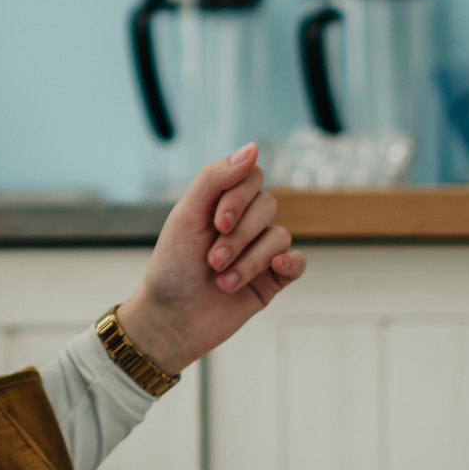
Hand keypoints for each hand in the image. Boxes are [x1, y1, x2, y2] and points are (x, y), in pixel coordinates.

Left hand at [115, 143, 304, 375]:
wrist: (171, 321)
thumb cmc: (171, 267)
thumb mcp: (186, 216)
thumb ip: (215, 178)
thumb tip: (253, 148)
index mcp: (220, 203)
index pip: (251, 176)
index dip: (239, 197)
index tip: (216, 222)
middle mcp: (243, 223)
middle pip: (268, 205)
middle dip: (239, 235)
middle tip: (212, 259)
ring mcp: (259, 251)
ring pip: (280, 236)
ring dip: (249, 259)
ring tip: (221, 280)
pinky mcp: (272, 280)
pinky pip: (298, 261)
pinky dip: (290, 263)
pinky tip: (276, 269)